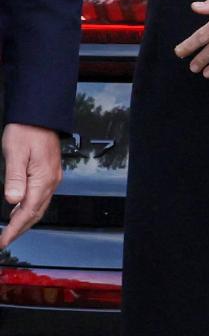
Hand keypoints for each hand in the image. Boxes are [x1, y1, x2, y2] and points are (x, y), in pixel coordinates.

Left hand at [0, 124, 62, 248]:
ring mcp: (53, 176)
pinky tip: (20, 210)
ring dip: (26, 221)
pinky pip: (42, 197)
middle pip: (36, 213)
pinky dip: (31, 209)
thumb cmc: (28, 130)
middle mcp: (52, 179)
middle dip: (20, 230)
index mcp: (44, 177)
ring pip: (40, 206)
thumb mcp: (16, 153)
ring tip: (10, 231)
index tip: (2, 242)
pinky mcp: (50, 172)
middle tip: (4, 241)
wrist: (41, 116)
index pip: (28, 211)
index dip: (14, 229)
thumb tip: (13, 201)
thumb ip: (15, 178)